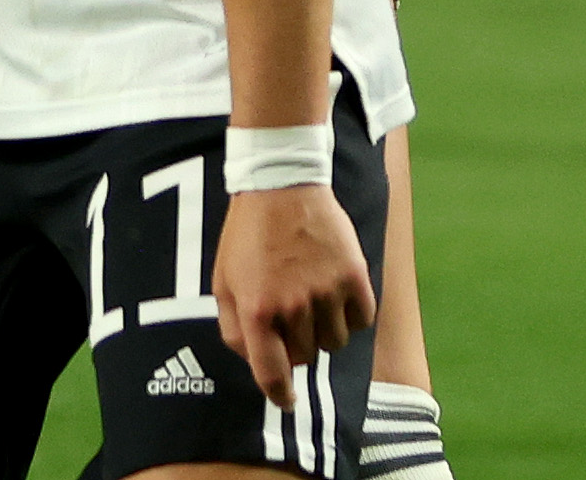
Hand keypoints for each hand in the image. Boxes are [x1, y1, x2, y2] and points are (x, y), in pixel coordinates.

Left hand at [212, 184, 375, 406]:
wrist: (281, 185)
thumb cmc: (247, 236)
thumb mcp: (223, 283)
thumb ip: (233, 330)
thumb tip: (255, 363)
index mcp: (255, 310)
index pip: (271, 374)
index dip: (280, 395)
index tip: (287, 400)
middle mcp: (293, 306)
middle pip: (307, 358)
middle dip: (298, 344)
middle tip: (291, 314)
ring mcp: (326, 291)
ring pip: (336, 342)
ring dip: (325, 330)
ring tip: (313, 298)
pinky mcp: (353, 275)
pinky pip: (362, 319)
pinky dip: (353, 314)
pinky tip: (337, 292)